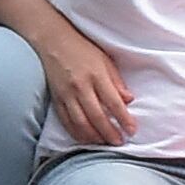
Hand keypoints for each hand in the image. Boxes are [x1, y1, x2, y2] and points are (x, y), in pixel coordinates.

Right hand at [33, 21, 135, 146]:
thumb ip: (117, 81)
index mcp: (96, 75)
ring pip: (80, 122)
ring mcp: (66, 95)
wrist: (52, 41)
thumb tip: (128, 100)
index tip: (132, 130)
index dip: (124, 119)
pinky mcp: (56, 99)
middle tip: (119, 142)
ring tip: (104, 143)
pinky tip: (85, 139)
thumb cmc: (82, 49)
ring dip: (94, 136)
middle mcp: (81, 87)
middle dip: (109, 132)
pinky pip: (66, 121)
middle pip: (97, 116)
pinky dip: (76, 132)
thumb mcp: (105, 60)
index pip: (113, 103)